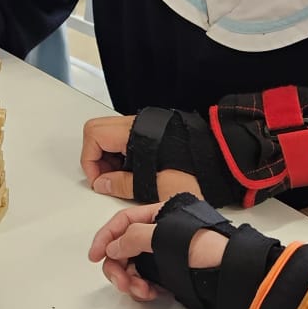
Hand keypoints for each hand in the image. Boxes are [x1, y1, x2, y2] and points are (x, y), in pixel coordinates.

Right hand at [80, 115, 203, 200]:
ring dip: (109, 156)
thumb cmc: (192, 171)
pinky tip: (135, 172)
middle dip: (96, 156)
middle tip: (107, 178)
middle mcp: (135, 124)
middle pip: (97, 131)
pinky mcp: (150, 133)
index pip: (94, 136)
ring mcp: (142, 126)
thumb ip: (122, 184)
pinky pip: (124, 138)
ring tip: (122, 178)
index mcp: (132, 132)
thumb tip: (102, 183)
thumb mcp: (153, 185)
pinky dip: (122, 154)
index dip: (90, 161)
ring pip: (110, 135)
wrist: (217, 160)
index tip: (99, 180)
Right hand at [87, 203, 228, 301]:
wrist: (234, 273)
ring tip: (141, 291)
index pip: (123, 221)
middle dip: (118, 266)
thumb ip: (135, 237)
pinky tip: (150, 294)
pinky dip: (142, 288)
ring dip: (130, 280)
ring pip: (133, 267)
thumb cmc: (206, 246)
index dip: (105, 237)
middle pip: (124, 247)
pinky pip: (145, 280)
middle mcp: (158, 233)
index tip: (94, 256)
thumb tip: (113, 247)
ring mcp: (163, 255)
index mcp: (158, 215)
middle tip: (122, 283)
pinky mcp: (170, 274)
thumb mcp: (167, 235)